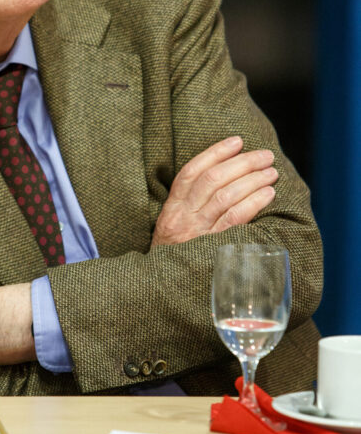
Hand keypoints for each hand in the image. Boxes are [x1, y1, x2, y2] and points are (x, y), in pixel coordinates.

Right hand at [151, 136, 277, 246]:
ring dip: (252, 180)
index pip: (191, 172)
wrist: (161, 292)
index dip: (215, 153)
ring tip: (271, 172)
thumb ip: (189, 208)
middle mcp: (182, 218)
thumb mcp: (172, 229)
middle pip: (213, 180)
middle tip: (265, 155)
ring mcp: (197, 233)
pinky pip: (235, 220)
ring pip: (226, 197)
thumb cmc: (174, 257)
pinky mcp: (212, 248)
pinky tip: (267, 194)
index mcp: (171, 209)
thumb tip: (226, 181)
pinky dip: (252, 203)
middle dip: (241, 163)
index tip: (237, 141)